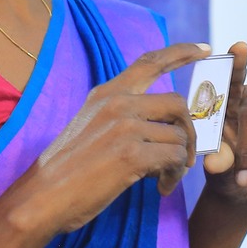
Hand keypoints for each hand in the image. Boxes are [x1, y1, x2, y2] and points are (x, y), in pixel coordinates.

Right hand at [20, 43, 205, 233]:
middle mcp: (117, 103)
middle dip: (190, 132)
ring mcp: (124, 127)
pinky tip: (160, 188)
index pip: (149, 62)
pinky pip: (174, 159)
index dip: (181, 53)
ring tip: (163, 180)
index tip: (205, 49)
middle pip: (177, 104)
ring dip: (179, 162)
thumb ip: (121, 117)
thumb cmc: (67, 171)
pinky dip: (173, 176)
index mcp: (106, 94)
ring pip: (178, 136)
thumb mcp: (90, 127)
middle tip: (185, 157)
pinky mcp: (131, 154)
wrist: (41, 198)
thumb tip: (159, 127)